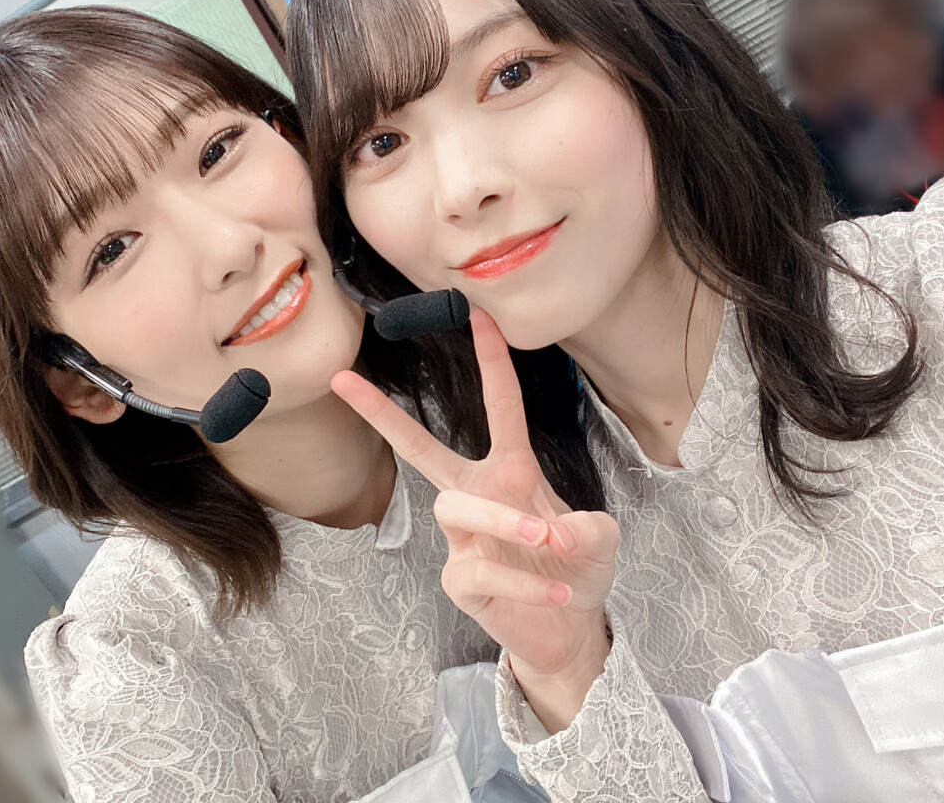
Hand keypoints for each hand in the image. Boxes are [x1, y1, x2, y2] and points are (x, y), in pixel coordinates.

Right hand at [332, 309, 618, 730]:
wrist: (570, 627)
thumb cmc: (577, 568)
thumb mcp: (600, 537)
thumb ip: (586, 526)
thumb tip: (552, 535)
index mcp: (511, 470)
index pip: (500, 408)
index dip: (492, 363)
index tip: (480, 317)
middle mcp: (476, 494)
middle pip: (421, 449)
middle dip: (383, 414)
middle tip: (344, 380)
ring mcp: (462, 538)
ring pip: (457, 506)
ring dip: (507, 520)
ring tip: (550, 541)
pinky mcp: (460, 580)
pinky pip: (480, 568)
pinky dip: (525, 580)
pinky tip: (556, 590)